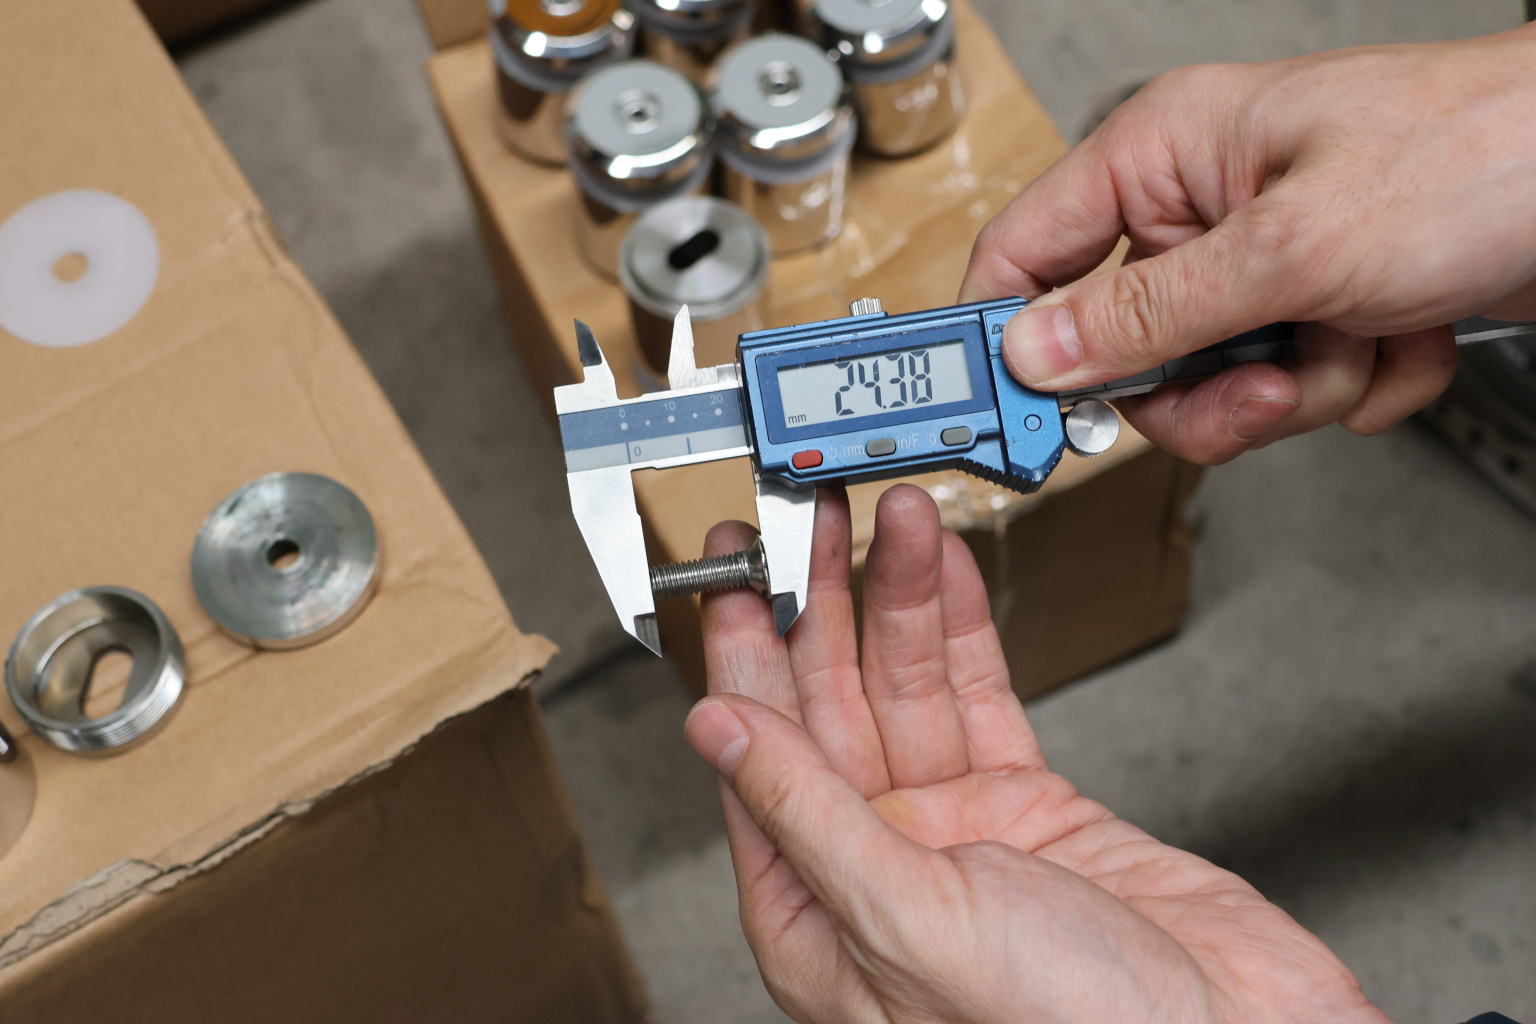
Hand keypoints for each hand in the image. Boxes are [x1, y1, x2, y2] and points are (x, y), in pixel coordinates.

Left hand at [686, 484, 1388, 1023]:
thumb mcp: (911, 921)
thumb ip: (810, 818)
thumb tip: (719, 733)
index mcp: (818, 916)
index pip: (759, 758)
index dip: (742, 657)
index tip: (731, 572)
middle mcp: (877, 869)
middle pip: (828, 707)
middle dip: (822, 603)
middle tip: (812, 517)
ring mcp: (957, 835)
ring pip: (907, 690)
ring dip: (898, 599)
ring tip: (895, 515)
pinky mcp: (1031, 809)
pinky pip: (978, 699)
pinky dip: (961, 631)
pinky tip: (944, 573)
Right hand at [960, 26, 1535, 464]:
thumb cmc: (1479, 154)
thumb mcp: (1290, 248)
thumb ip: (1150, 315)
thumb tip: (1038, 354)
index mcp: (1164, 156)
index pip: (1026, 251)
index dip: (1003, 335)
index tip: (1000, 412)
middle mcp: (1203, 210)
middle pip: (1124, 349)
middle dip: (1203, 388)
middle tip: (1257, 385)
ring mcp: (1262, 263)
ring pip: (1210, 383)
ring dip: (1292, 388)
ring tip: (1353, 344)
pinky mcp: (1317, 307)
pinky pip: (1287, 387)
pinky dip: (1352, 381)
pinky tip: (1402, 332)